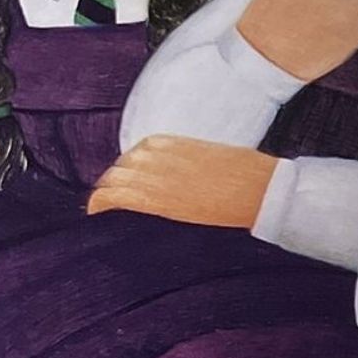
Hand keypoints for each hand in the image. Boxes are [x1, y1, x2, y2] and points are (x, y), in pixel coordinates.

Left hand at [89, 135, 278, 228]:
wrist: (260, 189)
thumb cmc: (247, 176)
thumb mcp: (212, 158)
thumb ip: (186, 162)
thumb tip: (183, 178)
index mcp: (167, 142)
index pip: (133, 156)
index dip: (130, 175)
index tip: (133, 188)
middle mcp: (153, 154)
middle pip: (119, 169)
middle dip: (117, 186)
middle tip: (119, 207)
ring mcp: (150, 175)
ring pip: (112, 182)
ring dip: (110, 196)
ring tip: (110, 213)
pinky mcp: (150, 197)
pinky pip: (110, 197)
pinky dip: (99, 205)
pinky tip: (97, 215)